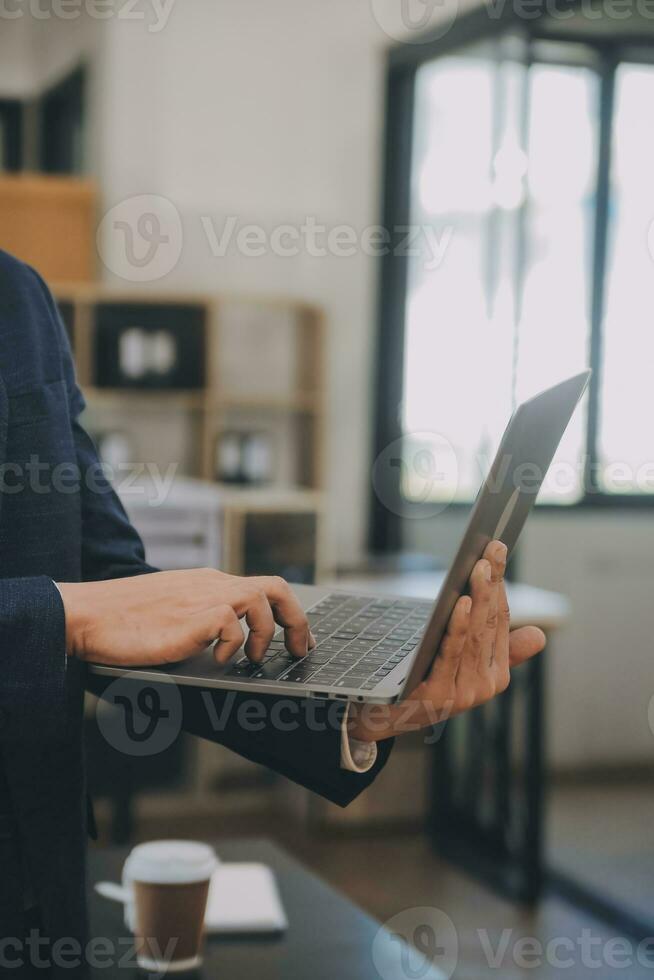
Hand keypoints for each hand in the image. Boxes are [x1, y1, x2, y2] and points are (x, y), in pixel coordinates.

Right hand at [57, 569, 313, 666]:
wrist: (88, 614)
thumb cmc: (122, 619)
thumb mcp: (172, 611)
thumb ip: (199, 617)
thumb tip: (223, 642)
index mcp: (207, 582)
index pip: (262, 586)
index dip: (287, 612)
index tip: (296, 637)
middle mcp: (211, 585)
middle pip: (275, 587)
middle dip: (297, 620)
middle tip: (300, 649)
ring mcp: (202, 598)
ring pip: (261, 598)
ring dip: (268, 633)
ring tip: (255, 657)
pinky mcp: (191, 616)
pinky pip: (232, 622)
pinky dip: (234, 644)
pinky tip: (217, 658)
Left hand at [347, 541, 545, 742]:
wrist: (380, 717)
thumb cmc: (422, 682)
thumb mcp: (463, 666)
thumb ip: (499, 652)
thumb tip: (538, 636)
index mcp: (495, 676)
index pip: (501, 622)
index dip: (500, 585)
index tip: (496, 551)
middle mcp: (483, 687)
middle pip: (489, 625)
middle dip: (492, 584)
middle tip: (491, 550)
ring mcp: (462, 694)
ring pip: (474, 637)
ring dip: (480, 599)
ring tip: (480, 568)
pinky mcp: (437, 697)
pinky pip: (450, 654)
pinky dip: (458, 627)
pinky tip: (462, 603)